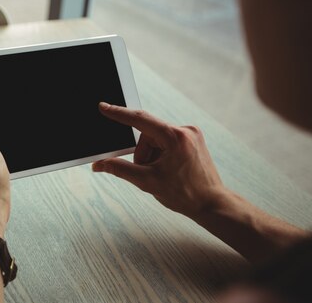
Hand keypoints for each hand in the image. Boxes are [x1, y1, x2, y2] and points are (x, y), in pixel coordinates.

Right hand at [92, 102, 226, 217]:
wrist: (211, 204)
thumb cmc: (186, 194)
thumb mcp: (147, 181)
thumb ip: (120, 169)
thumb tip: (100, 164)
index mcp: (175, 137)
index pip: (140, 120)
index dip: (119, 114)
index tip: (104, 107)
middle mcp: (185, 131)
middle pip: (147, 135)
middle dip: (143, 154)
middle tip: (150, 172)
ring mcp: (191, 135)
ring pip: (156, 140)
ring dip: (151, 156)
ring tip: (162, 174)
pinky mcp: (192, 140)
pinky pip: (166, 142)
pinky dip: (161, 155)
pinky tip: (169, 170)